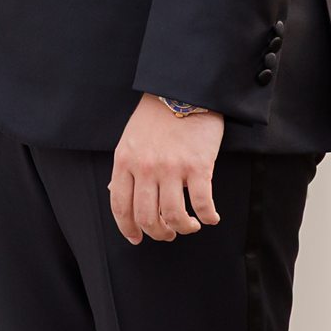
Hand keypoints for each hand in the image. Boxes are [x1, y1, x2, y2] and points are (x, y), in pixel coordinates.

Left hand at [109, 94, 223, 243]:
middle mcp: (145, 167)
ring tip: (190, 226)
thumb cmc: (156, 117)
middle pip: (147, 217)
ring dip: (183, 228)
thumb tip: (119, 194)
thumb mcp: (130, 140)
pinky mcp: (198, 166)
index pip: (120, 206)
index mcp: (125, 161)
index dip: (128, 228)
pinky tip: (211, 217)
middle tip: (168, 233)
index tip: (137, 238)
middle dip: (158, 233)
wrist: (183, 91)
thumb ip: (126, 167)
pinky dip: (208, 217)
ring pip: (173, 216)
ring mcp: (171, 168)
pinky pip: (202, 204)